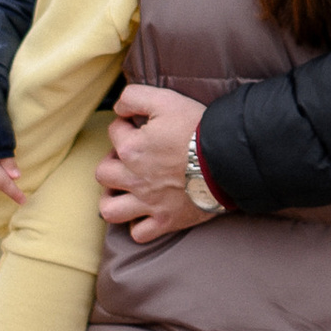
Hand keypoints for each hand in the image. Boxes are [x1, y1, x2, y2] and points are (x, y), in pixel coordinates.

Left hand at [98, 84, 206, 242]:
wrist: (227, 160)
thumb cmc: (198, 129)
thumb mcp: (166, 99)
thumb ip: (134, 96)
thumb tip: (118, 108)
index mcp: (131, 148)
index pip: (114, 132)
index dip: (125, 125)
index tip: (138, 125)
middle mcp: (133, 178)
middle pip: (103, 173)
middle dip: (111, 164)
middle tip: (128, 159)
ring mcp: (148, 202)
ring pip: (111, 210)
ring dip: (113, 200)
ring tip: (124, 191)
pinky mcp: (166, 220)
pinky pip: (139, 233)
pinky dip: (138, 225)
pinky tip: (145, 213)